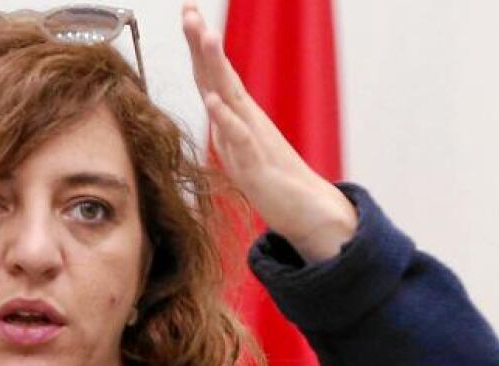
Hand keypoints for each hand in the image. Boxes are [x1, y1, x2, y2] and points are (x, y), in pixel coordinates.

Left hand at [181, 1, 355, 262]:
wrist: (309, 212)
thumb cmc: (274, 181)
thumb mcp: (240, 150)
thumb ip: (227, 126)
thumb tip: (212, 100)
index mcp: (238, 116)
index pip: (213, 75)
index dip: (198, 46)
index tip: (188, 12)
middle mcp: (245, 121)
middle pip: (219, 76)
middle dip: (202, 43)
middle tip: (191, 11)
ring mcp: (253, 141)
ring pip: (231, 97)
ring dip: (216, 66)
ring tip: (205, 36)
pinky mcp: (258, 168)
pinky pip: (240, 139)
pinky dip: (226, 120)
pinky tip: (213, 102)